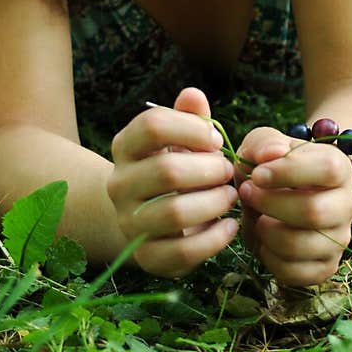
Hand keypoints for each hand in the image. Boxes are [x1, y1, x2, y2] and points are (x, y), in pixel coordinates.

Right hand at [108, 87, 238, 277]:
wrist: (144, 216)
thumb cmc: (172, 167)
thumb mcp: (180, 139)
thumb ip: (190, 117)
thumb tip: (193, 95)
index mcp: (125, 147)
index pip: (152, 126)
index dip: (192, 129)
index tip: (215, 139)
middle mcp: (119, 184)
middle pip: (167, 171)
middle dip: (210, 169)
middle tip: (228, 171)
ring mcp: (129, 222)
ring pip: (174, 212)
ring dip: (214, 203)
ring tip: (230, 196)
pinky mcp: (147, 257)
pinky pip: (183, 251)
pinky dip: (215, 239)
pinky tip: (231, 226)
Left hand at [235, 126, 351, 286]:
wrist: (282, 197)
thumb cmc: (274, 167)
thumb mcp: (265, 145)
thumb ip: (264, 143)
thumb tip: (274, 153)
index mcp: (338, 168)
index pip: (327, 169)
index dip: (288, 172)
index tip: (257, 174)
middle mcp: (346, 205)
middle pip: (314, 211)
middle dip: (270, 204)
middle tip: (247, 193)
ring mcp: (339, 239)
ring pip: (300, 245)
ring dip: (265, 232)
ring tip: (256, 218)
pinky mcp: (325, 267)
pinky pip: (294, 272)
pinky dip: (269, 258)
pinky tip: (264, 240)